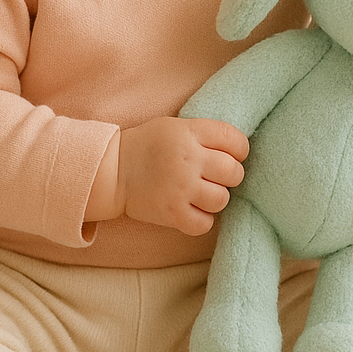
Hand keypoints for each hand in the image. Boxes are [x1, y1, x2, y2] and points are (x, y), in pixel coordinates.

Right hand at [87, 116, 248, 235]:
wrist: (112, 170)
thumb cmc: (148, 146)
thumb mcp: (176, 127)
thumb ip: (205, 135)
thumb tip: (240, 151)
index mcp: (189, 133)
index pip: (235, 140)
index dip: (239, 150)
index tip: (230, 155)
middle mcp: (188, 159)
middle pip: (234, 172)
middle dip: (230, 175)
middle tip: (214, 176)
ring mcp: (180, 188)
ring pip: (222, 199)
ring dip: (215, 198)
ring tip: (201, 193)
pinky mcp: (172, 213)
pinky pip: (205, 224)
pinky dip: (202, 220)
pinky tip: (192, 210)